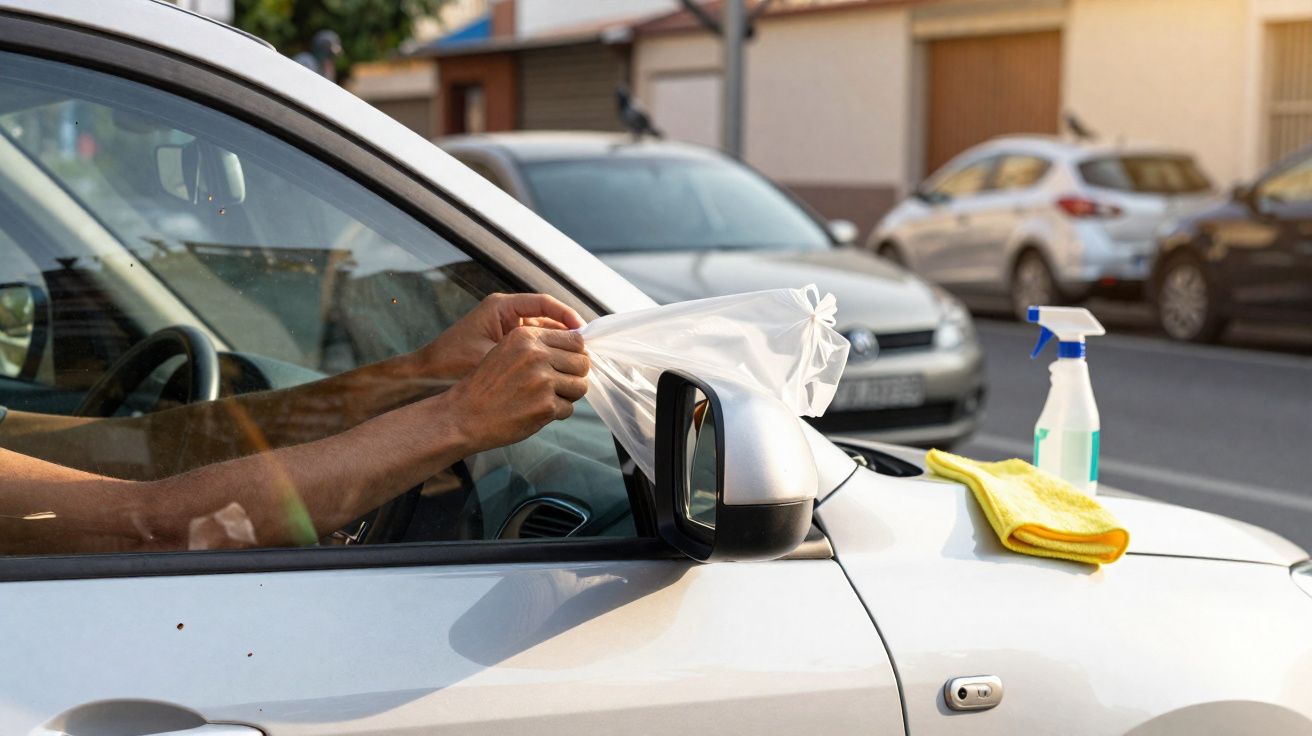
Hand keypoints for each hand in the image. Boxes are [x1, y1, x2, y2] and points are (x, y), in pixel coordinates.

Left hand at [416, 293, 584, 379]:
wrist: (425, 376)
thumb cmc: (451, 364)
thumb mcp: (489, 357)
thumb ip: (522, 354)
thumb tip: (559, 356)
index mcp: (501, 307)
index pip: (543, 303)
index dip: (567, 316)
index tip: (583, 332)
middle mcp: (505, 313)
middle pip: (546, 317)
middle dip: (566, 333)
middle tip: (586, 351)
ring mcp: (505, 328)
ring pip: (541, 332)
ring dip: (557, 346)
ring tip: (576, 362)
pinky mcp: (504, 343)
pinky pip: (532, 345)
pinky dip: (545, 355)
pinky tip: (557, 370)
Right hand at [438, 326, 589, 452]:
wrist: (464, 415)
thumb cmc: (486, 385)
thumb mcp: (507, 351)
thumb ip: (539, 345)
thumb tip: (579, 349)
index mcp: (526, 336)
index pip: (574, 339)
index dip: (576, 353)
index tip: (569, 363)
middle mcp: (536, 354)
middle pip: (582, 362)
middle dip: (574, 375)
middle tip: (559, 385)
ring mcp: (543, 381)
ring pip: (580, 386)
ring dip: (568, 395)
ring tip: (547, 398)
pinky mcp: (545, 406)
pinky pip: (568, 409)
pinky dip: (556, 413)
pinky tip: (536, 411)